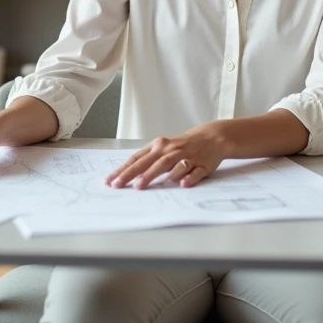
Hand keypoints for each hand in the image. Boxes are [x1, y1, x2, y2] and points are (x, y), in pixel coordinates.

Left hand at [105, 124, 228, 189]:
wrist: (212, 137)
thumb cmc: (184, 145)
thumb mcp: (164, 147)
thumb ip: (149, 159)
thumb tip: (129, 174)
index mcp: (159, 146)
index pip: (137, 158)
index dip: (123, 169)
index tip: (110, 180)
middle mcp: (170, 150)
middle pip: (148, 162)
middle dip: (131, 173)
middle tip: (118, 184)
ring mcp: (186, 156)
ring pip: (167, 165)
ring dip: (153, 175)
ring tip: (140, 185)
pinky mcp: (201, 164)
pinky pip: (194, 172)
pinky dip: (188, 178)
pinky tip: (182, 184)